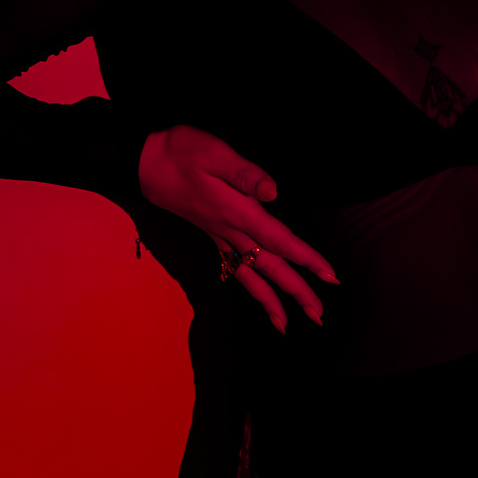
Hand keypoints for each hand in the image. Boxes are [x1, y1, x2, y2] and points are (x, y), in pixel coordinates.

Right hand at [138, 124, 338, 332]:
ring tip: (286, 325)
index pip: (279, 240)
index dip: (305, 258)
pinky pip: (234, 268)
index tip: (329, 275)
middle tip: (318, 315)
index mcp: (237, 211)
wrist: (147, 162)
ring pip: (250, 275)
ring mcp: (219, 236)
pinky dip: (249, 286)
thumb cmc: (183, 152)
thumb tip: (272, 192)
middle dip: (295, 291)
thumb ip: (245, 174)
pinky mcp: (212, 234)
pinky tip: (256, 295)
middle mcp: (229, 230)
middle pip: (268, 266)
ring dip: (270, 300)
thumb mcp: (216, 154)